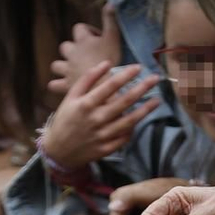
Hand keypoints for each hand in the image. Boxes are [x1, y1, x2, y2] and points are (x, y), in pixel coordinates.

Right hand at [42, 62, 161, 169]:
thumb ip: (87, 79)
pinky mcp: (106, 149)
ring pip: (129, 121)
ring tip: (157, 100)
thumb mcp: (70, 97)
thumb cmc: (65, 120)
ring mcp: (102, 135)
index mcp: (86, 104)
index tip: (139, 67)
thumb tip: (106, 64)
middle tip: (156, 79)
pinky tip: (139, 120)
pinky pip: (124, 138)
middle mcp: (96, 119)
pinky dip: (133, 129)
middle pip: (124, 101)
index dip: (126, 75)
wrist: (58, 151)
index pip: (110, 85)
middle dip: (142, 88)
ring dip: (145, 110)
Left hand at [49, 10, 123, 104]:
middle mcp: (72, 53)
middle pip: (65, 46)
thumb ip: (110, 20)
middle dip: (72, 50)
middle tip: (85, 56)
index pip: (79, 28)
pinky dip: (56, 84)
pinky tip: (62, 85)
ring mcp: (67, 69)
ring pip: (56, 65)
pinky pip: (54, 84)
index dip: (88, 31)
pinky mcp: (65, 85)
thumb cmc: (110, 60)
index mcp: (82, 41)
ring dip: (62, 66)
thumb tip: (110, 3)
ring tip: (72, 70)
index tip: (98, 39)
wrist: (103, 84)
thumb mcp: (113, 37)